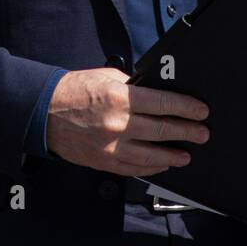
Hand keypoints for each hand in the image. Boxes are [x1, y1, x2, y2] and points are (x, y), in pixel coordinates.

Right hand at [45, 67, 209, 175]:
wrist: (45, 113)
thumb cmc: (76, 91)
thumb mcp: (107, 77)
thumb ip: (132, 86)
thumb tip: (156, 95)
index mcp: (120, 98)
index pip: (163, 103)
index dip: (186, 108)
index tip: (201, 111)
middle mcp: (119, 124)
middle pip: (163, 130)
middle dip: (187, 132)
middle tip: (202, 133)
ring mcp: (112, 146)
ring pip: (153, 155)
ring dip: (174, 155)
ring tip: (187, 154)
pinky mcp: (106, 162)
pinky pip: (136, 168)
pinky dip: (153, 167)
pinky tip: (163, 164)